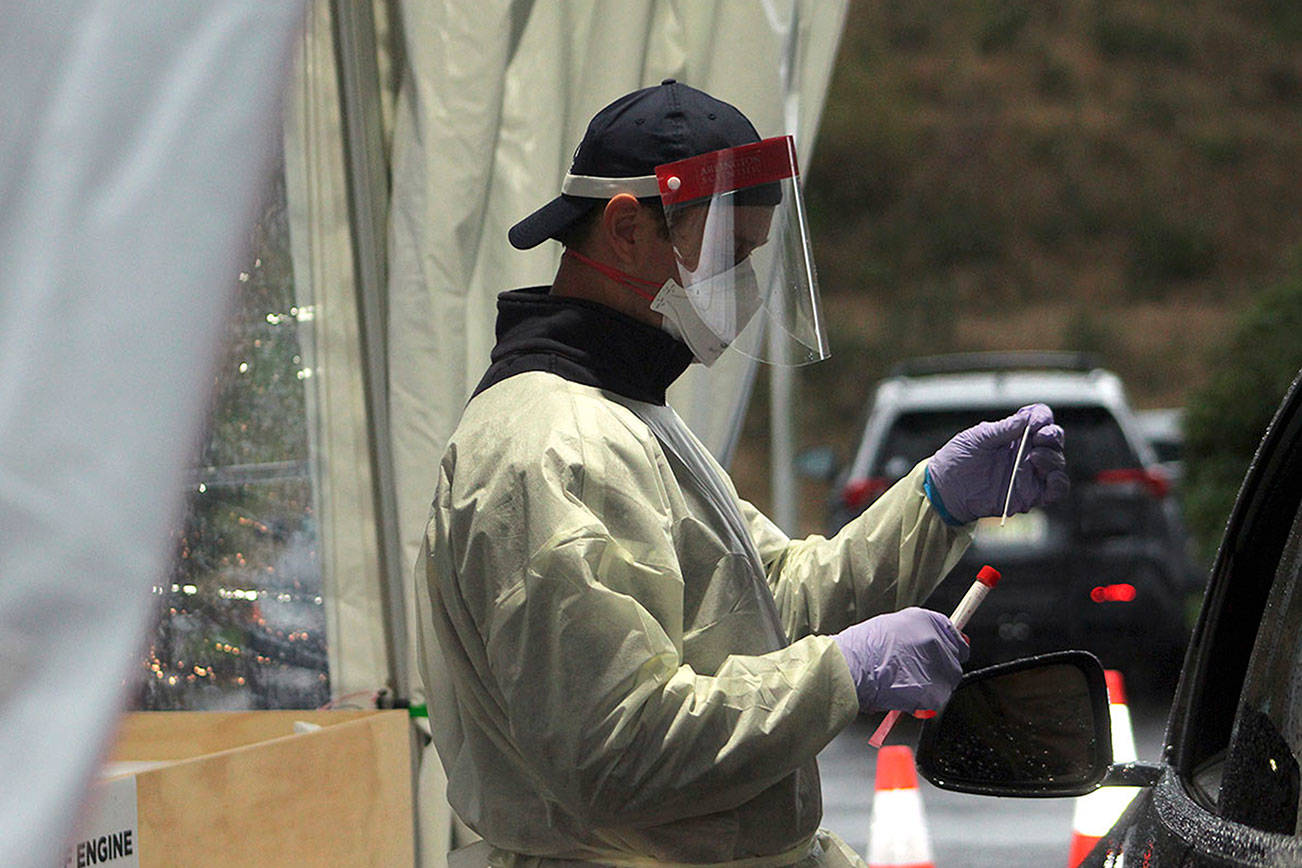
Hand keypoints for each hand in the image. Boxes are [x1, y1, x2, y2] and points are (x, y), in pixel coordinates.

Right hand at [832, 607, 968, 712]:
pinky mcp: (934, 692)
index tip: (948, 651)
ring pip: (948, 680)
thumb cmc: (860, 648)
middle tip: (919, 672)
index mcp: (925, 620)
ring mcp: (937, 666)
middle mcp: (936, 640)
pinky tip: (907, 693)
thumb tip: (926, 639)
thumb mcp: (890, 626)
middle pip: (955, 658)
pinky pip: (938, 698)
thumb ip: (914, 632)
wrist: (849, 668)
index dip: (951, 645)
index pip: (954, 633)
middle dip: (941, 666)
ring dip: (933, 684)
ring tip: (908, 682)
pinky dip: (925, 700)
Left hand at [926, 403, 1068, 524]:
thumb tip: (1027, 418)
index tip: (1035, 419)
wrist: (945, 489)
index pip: (1040, 419)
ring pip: (1057, 462)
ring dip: (1052, 457)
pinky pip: (1056, 489)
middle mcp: (1025, 451)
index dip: (1042, 417)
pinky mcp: (1030, 494)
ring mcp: (1030, 473)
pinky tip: (1050, 477)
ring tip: (1033, 458)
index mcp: (1014, 434)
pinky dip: (1060, 482)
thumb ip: (1003, 429)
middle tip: (1038, 437)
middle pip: (1054, 438)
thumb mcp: (977, 438)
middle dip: (1052, 435)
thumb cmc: (957, 460)